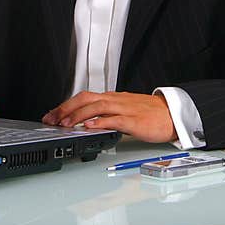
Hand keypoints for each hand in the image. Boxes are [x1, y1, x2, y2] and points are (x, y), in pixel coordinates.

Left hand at [41, 91, 176, 142]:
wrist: (173, 114)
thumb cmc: (150, 114)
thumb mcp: (124, 110)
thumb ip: (106, 115)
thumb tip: (87, 122)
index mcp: (112, 98)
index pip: (84, 97)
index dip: (66, 105)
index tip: (52, 115)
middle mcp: (116, 101)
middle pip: (86, 98)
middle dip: (67, 108)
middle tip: (52, 119)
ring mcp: (125, 109)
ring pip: (98, 106)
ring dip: (79, 115)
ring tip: (66, 124)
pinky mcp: (135, 121)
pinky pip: (115, 119)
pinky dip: (101, 122)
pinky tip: (90, 127)